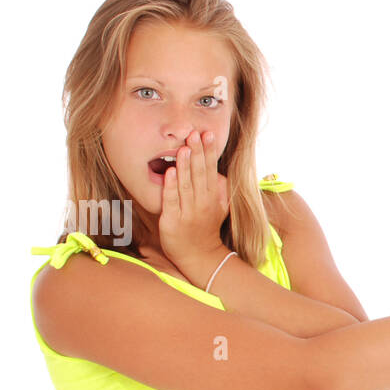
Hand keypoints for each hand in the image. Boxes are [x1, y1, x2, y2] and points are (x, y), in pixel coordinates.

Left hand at [159, 130, 230, 275]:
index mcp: (212, 197)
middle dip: (198, 153)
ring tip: (184, 147)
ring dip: (185, 165)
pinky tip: (170, 172)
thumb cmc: (205, 228)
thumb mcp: (219, 207)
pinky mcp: (172, 220)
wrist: (200, 256)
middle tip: (195, 133)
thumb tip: (219, 170)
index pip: (211, 170)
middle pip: (200, 174)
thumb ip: (220, 189)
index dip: (209, 152)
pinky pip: (172, 201)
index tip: (208, 134)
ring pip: (187, 185)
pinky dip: (171, 186)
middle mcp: (202, 203)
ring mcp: (188, 212)